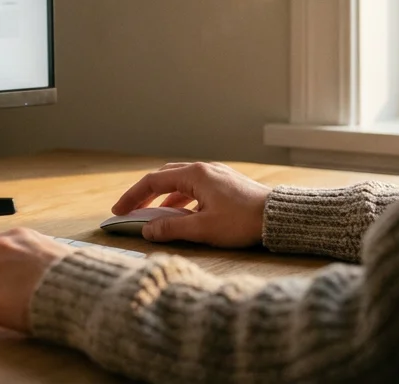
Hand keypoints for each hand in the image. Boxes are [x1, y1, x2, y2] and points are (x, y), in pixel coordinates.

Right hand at [112, 162, 270, 247]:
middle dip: (145, 194)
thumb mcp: (203, 228)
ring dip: (163, 198)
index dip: (133, 196)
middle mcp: (203, 170)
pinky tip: (182, 215)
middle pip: (164, 177)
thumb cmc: (243, 221)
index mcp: (194, 175)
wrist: (279, 217)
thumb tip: (147, 229)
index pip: (152, 181)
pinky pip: (195, 188)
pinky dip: (181, 199)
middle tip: (131, 211)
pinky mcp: (226, 184)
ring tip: (153, 216)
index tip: (119, 210)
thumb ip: (171, 228)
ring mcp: (216, 175)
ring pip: (180, 182)